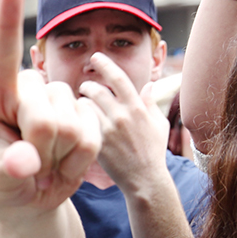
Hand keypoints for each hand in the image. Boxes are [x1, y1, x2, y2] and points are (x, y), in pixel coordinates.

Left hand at [0, 0, 100, 219]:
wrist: (29, 196)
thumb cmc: (2, 182)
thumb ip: (7, 170)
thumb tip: (25, 164)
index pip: (3, 54)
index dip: (10, 21)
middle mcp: (30, 89)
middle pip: (46, 115)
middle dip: (39, 148)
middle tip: (26, 163)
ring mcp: (60, 100)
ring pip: (72, 125)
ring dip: (59, 156)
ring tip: (43, 162)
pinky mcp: (85, 114)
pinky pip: (91, 137)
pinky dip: (78, 161)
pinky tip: (62, 164)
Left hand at [78, 54, 170, 194]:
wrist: (144, 180)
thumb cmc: (153, 152)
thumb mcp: (158, 125)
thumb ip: (151, 103)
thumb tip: (148, 85)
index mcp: (137, 108)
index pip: (118, 78)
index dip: (105, 64)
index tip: (96, 57)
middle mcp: (121, 116)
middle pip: (95, 90)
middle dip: (87, 86)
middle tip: (85, 88)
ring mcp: (108, 130)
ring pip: (85, 106)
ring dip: (80, 103)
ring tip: (81, 106)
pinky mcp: (97, 143)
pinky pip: (81, 124)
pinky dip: (78, 119)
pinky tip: (78, 122)